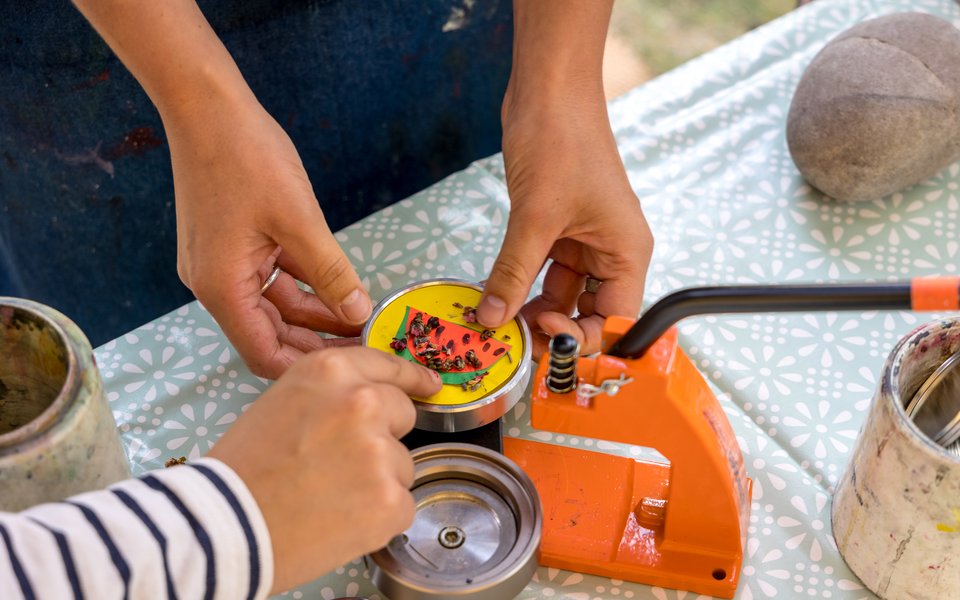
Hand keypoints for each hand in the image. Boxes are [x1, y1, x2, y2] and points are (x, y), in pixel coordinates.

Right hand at [165, 98, 371, 378]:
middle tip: (364, 344)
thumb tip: (359, 312)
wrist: (208, 106)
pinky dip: (303, 286)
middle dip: (316, 341)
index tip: (349, 366)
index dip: (307, 365)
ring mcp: (221, 264)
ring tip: (359, 317)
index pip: (263, 354)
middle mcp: (216, 284)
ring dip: (314, 313)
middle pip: (269, 334)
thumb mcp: (299, 220)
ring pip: (274, 306)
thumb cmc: (246, 156)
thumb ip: (331, 272)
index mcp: (222, 287)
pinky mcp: (230, 246)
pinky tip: (338, 288)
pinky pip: (271, 279)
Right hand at [208, 347, 441, 593]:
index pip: (389, 366)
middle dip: (383, 437)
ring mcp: (380, 452)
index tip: (429, 385)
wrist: (222, 527)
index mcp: (332, 372)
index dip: (412, 378)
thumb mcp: (284, 402)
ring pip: (403, 464)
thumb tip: (372, 400)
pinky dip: (379, 517)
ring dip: (379, 481)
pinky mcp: (390, 500)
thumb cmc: (243, 469)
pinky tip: (340, 521)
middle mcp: (363, 403)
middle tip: (342, 463)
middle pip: (403, 414)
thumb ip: (333, 394)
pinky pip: (402, 505)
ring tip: (330, 497)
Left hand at [478, 93, 653, 358]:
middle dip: (555, 329)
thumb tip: (493, 318)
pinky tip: (497, 297)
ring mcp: (585, 242)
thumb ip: (513, 272)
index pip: (617, 320)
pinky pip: (544, 272)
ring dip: (533, 310)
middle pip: (591, 313)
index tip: (544, 336)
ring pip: (563, 296)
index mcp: (627, 251)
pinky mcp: (558, 230)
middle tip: (516, 340)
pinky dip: (521, 286)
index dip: (584, 339)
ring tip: (500, 322)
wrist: (549, 91)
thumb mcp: (534, 217)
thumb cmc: (562, 140)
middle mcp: (611, 251)